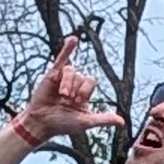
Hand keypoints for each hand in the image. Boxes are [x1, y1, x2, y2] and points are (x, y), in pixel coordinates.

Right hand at [16, 34, 128, 148]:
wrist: (41, 123)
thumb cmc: (62, 124)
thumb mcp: (85, 122)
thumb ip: (103, 119)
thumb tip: (122, 122)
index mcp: (83, 94)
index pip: (91, 81)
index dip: (85, 91)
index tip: (76, 104)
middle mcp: (75, 85)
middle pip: (83, 76)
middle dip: (76, 90)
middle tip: (67, 101)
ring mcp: (63, 78)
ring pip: (72, 71)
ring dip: (68, 83)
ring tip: (62, 95)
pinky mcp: (52, 74)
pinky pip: (61, 58)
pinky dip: (67, 48)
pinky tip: (73, 39)